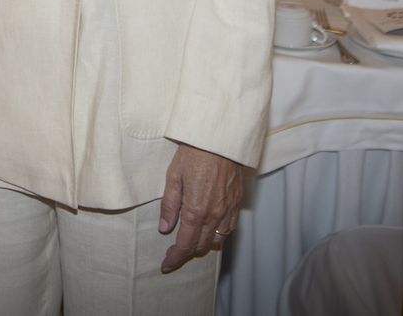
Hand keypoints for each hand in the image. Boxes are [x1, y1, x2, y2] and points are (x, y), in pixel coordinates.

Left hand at [158, 144, 242, 272]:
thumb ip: (170, 205)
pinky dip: (219, 236)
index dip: (175, 258)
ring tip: (191, 243)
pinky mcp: (237, 203)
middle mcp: (215, 215)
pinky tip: (211, 233)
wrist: (220, 138)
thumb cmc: (194, 153)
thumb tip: (165, 228)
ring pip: (217, 240)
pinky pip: (229, 229)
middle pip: (201, 246)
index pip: (185, 244)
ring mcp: (228, 210)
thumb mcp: (173, 176)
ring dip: (203, 245)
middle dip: (187, 253)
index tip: (166, 265)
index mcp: (196, 210)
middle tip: (174, 253)